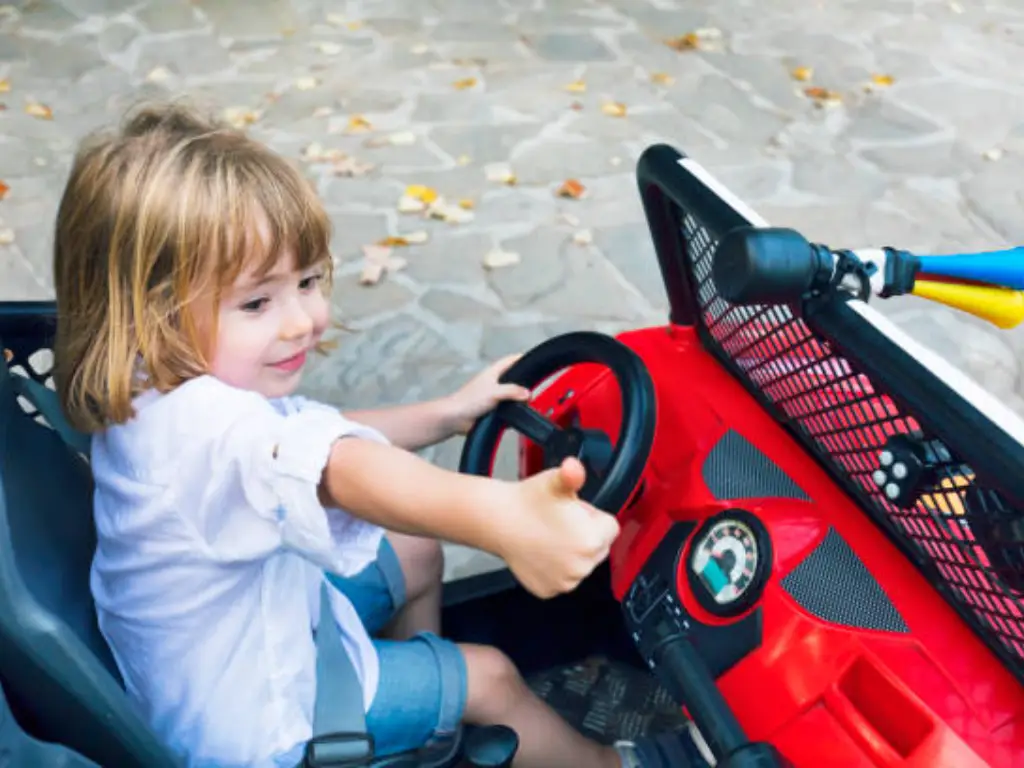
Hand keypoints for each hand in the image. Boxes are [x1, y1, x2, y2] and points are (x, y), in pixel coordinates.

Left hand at [446, 354, 530, 434]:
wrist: (456, 418)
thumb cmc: (468, 401)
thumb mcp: (494, 392)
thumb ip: (512, 391)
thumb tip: (527, 393)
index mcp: (493, 372)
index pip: (511, 360)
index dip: (522, 358)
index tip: (534, 360)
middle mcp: (494, 383)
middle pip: (514, 378)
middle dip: (524, 381)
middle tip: (535, 385)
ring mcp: (493, 396)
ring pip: (511, 395)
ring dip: (518, 399)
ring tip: (527, 403)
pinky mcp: (493, 409)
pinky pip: (507, 409)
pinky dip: (512, 412)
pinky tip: (516, 415)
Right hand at [497, 457, 620, 598]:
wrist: (498, 520)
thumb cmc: (527, 502)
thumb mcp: (555, 482)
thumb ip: (573, 475)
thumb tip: (574, 467)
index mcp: (592, 540)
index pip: (610, 527)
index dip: (592, 516)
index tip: (574, 512)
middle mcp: (582, 566)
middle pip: (598, 548)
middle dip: (585, 535)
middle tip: (560, 522)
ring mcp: (565, 582)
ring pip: (580, 564)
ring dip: (571, 553)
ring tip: (548, 535)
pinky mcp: (549, 590)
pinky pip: (561, 578)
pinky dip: (554, 568)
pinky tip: (541, 551)